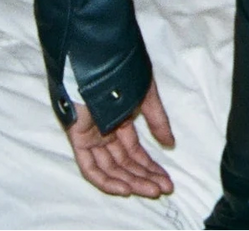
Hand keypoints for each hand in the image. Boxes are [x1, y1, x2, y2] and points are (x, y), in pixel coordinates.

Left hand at [67, 80, 174, 197]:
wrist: (102, 57)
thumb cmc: (125, 70)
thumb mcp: (148, 96)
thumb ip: (157, 121)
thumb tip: (170, 144)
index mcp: (120, 119)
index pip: (134, 152)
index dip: (150, 167)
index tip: (168, 181)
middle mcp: (105, 130)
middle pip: (124, 163)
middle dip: (144, 177)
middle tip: (164, 189)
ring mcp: (91, 135)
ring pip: (109, 168)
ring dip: (130, 181)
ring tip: (151, 191)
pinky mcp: (78, 136)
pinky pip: (89, 166)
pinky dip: (105, 180)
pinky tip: (125, 188)